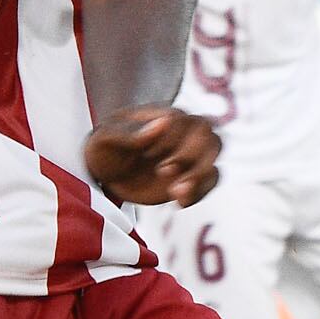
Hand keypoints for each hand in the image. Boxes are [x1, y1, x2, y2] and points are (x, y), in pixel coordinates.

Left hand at [87, 106, 219, 207]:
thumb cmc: (105, 149)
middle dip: (191, 158)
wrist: (105, 175)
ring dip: (200, 176)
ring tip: (176, 193)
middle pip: (209, 137)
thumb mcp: (106, 138)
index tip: (147, 155)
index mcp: (164, 116)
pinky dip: (200, 192)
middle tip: (163, 172)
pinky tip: (179, 203)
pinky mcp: (191, 176)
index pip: (185, 122)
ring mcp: (190, 155)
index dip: (171, 140)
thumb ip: (132, 132)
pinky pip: (211, 180)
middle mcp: (183, 132)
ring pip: (214, 157)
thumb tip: (164, 122)